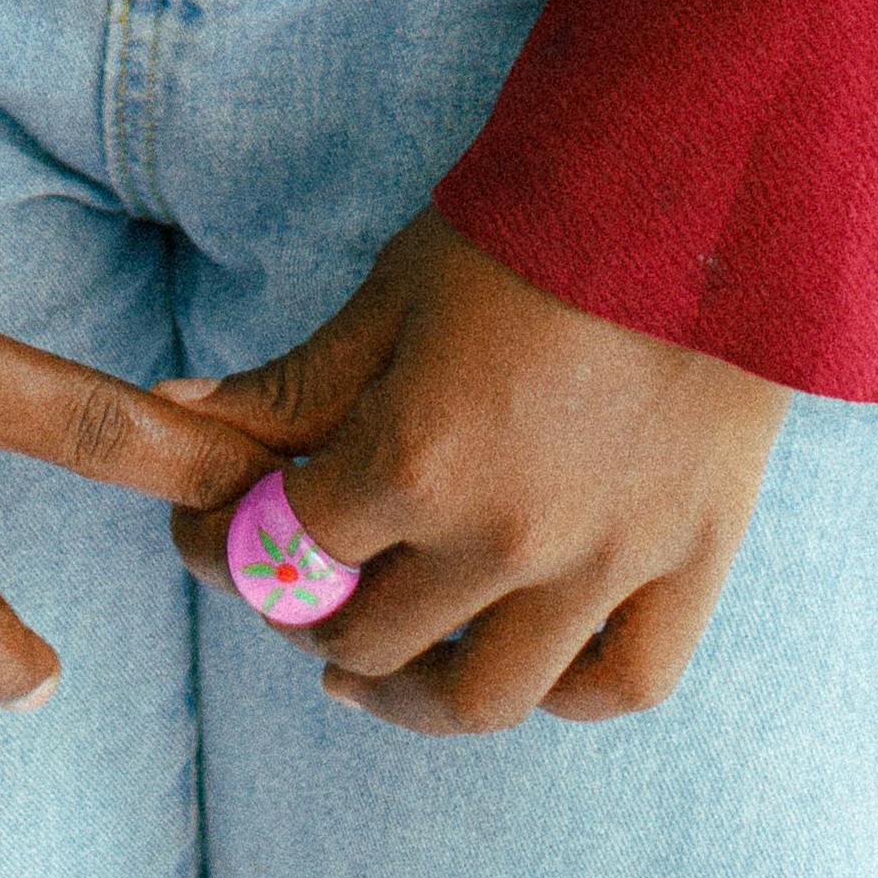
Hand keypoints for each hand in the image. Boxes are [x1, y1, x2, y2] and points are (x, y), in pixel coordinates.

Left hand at [159, 208, 786, 733]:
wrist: (694, 178)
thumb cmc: (529, 222)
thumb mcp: (396, 292)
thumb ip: (296, 381)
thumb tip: (183, 416)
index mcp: (418, 460)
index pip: (287, 554)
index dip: (229, 546)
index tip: (214, 534)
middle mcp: (505, 537)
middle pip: (371, 639)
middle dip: (308, 617)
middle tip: (299, 585)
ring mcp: (605, 564)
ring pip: (484, 699)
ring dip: (411, 698)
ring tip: (376, 670)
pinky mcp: (691, 561)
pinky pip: (620, 684)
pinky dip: (565, 692)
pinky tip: (520, 665)